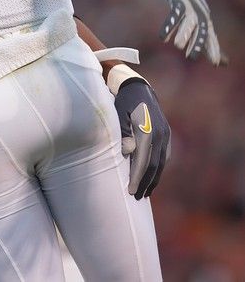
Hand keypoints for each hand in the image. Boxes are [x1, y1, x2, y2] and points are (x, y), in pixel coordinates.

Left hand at [114, 79, 170, 199]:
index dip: (137, 177)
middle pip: (153, 165)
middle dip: (145, 182)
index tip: (131, 191)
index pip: (143, 160)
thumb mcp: (118, 114)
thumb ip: (123, 133)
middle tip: (137, 197)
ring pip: (161, 162)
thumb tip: (129, 152)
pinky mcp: (166, 133)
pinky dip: (158, 168)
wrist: (137, 87)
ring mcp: (164, 133)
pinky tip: (152, 177)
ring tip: (145, 192)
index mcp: (146, 130)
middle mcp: (159, 133)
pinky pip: (164, 155)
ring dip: (153, 178)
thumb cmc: (122, 102)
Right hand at [160, 0, 222, 64]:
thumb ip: (212, 45)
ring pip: (187, 24)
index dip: (213, 49)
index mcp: (207, 23)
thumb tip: (226, 63)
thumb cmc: (195, 12)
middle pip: (200, 32)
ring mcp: (190, 10)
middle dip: (197, 44)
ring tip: (177, 45)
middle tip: (192, 58)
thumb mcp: (205, 27)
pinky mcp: (179, 5)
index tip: (215, 62)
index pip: (211, 38)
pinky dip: (168, 26)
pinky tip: (163, 37)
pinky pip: (174, 17)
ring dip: (183, 34)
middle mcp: (200, 17)